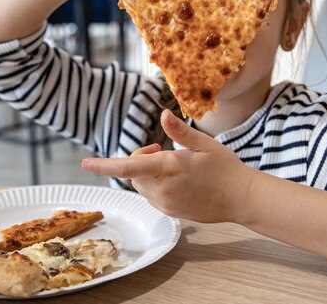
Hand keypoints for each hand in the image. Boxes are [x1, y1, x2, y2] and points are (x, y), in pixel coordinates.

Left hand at [81, 110, 256, 222]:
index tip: (85, 163)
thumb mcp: (205, 144)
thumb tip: (164, 114)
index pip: (127, 167)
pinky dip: (154, 185)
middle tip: (161, 148)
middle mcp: (162, 189)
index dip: (104, 165)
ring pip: (141, 186)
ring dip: (146, 173)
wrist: (241, 198)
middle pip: (133, 173)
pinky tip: (177, 180)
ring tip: (173, 164)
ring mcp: (166, 204)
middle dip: (139, 159)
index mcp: (168, 168)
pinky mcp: (170, 212)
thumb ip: (180, 132)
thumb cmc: (224, 168)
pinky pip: (151, 196)